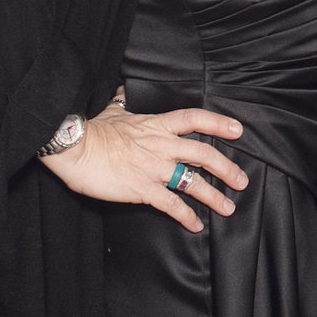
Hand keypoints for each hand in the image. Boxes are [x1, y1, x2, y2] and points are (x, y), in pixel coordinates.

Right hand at [38, 92, 249, 232]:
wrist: (75, 148)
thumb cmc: (91, 130)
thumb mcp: (111, 111)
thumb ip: (122, 104)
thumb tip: (122, 92)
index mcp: (156, 125)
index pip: (194, 119)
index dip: (218, 123)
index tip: (237, 130)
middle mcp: (161, 146)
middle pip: (203, 154)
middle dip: (226, 168)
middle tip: (241, 181)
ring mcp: (154, 168)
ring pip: (193, 182)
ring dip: (214, 196)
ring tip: (228, 207)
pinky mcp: (142, 189)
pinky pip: (171, 204)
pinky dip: (186, 216)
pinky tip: (196, 225)